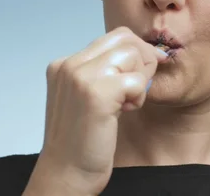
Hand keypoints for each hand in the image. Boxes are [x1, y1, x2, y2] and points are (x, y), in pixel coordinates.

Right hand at [23, 27, 167, 195]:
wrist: (65, 174)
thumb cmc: (82, 141)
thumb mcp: (88, 98)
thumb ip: (104, 74)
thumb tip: (144, 53)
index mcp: (65, 64)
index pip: (114, 37)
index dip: (137, 52)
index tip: (144, 74)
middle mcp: (69, 64)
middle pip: (125, 38)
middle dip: (143, 60)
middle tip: (137, 90)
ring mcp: (80, 76)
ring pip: (132, 54)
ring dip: (140, 80)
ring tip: (127, 104)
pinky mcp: (95, 92)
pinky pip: (137, 80)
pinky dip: (139, 97)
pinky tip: (125, 112)